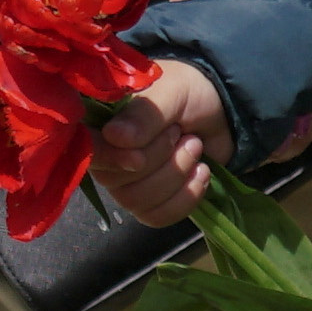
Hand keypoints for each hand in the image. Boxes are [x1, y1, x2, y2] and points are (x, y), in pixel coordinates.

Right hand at [95, 57, 232, 227]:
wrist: (223, 111)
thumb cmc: (189, 93)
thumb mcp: (171, 92)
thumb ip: (144, 114)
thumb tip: (114, 137)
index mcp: (102, 124)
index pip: (88, 152)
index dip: (112, 158)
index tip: (140, 155)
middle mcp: (107, 157)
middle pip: (117, 181)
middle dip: (160, 159)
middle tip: (181, 133)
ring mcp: (127, 183)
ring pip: (137, 202)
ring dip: (175, 175)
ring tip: (195, 147)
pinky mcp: (151, 202)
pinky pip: (156, 217)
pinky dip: (186, 197)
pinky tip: (201, 172)